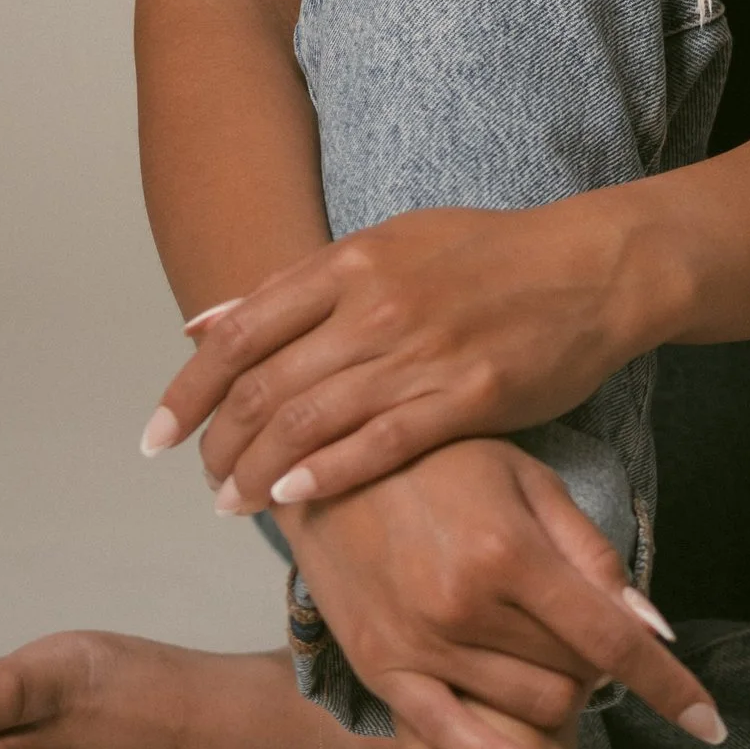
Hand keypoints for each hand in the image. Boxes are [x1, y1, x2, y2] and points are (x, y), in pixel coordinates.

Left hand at [144, 198, 660, 516]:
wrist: (592, 267)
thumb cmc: (489, 257)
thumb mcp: (388, 244)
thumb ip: (298, 287)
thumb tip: (204, 324)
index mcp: (350, 264)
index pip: (238, 334)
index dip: (187, 392)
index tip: (157, 436)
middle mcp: (376, 304)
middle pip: (264, 384)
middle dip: (217, 443)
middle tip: (200, 479)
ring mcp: (421, 350)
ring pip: (311, 419)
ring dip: (259, 469)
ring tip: (232, 504)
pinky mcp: (469, 395)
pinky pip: (381, 443)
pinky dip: (328, 472)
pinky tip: (294, 497)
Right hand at [286, 437, 727, 748]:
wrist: (329, 465)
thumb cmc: (442, 462)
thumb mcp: (528, 481)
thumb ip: (593, 555)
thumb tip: (654, 626)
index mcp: (509, 552)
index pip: (612, 640)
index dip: (670, 686)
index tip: (712, 725)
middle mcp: (464, 607)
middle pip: (575, 673)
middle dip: (600, 661)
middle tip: (583, 624)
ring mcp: (420, 645)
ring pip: (530, 705)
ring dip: (560, 690)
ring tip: (544, 647)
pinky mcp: (382, 670)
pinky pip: (452, 738)